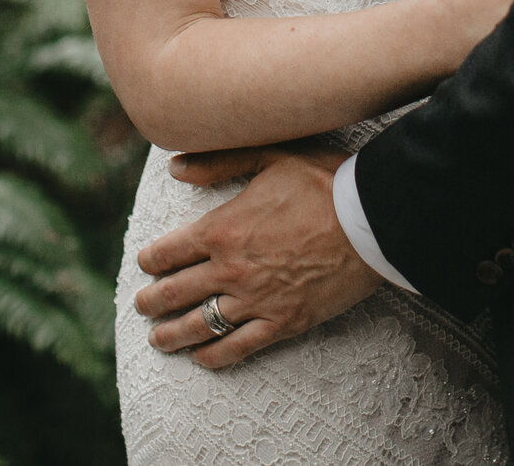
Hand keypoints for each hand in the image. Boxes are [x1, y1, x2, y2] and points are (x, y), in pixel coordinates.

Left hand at [132, 144, 378, 368]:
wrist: (371, 219)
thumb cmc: (324, 180)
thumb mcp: (270, 155)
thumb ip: (219, 161)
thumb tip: (176, 168)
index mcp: (223, 227)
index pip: (170, 252)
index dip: (151, 260)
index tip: (145, 265)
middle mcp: (231, 268)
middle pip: (176, 293)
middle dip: (152, 302)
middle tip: (142, 306)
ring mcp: (256, 299)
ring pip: (201, 325)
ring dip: (173, 335)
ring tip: (158, 339)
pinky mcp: (283, 322)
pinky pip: (239, 347)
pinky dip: (216, 356)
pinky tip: (203, 358)